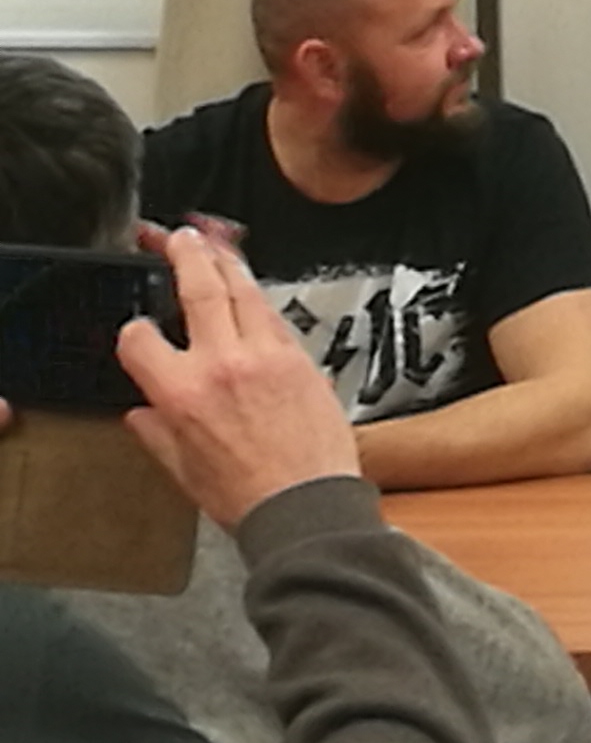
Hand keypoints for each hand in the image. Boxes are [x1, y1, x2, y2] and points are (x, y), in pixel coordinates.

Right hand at [120, 226, 363, 529]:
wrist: (306, 504)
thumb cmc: (247, 494)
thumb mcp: (182, 469)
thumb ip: (157, 433)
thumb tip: (142, 413)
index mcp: (182, 393)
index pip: (140, 339)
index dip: (133, 333)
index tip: (137, 332)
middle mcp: (224, 364)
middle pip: (201, 289)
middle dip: (184, 255)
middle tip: (175, 238)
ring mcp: (268, 355)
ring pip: (244, 291)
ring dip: (226, 263)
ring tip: (212, 245)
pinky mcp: (302, 357)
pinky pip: (274, 315)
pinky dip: (258, 297)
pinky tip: (251, 291)